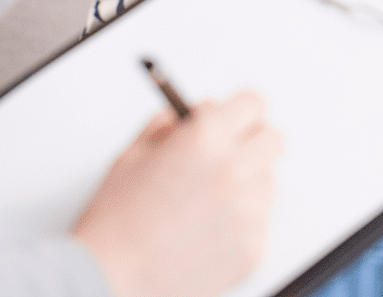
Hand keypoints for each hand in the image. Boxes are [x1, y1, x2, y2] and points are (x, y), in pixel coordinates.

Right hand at [74, 91, 283, 296]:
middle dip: (251, 142)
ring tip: (208, 201)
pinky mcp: (252, 249)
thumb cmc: (117, 219)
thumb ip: (175, 121)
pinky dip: (242, 222)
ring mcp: (247, 213)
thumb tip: (204, 111)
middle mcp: (234, 170)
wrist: (110, 278)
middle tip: (226, 155)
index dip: (240, 111)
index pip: (254, 104)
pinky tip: (209, 229)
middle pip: (272, 140)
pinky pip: (261, 221)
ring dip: (248, 183)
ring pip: (267, 181)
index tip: (233, 119)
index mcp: (206, 138)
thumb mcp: (137, 151)